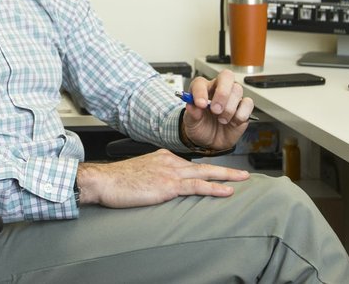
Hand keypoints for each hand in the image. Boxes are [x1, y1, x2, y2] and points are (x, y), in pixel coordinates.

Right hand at [76, 149, 248, 207]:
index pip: (189, 164)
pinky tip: (227, 191)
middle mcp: (169, 162)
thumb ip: (153, 175)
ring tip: (242, 180)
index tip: (218, 173)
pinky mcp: (168, 186)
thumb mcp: (139, 172)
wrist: (105, 180)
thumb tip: (159, 185)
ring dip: (226, 176)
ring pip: (205, 173)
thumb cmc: (117, 180)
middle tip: (243, 173)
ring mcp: (170, 173)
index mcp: (162, 157)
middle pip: (203, 165)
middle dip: (225, 169)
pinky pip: (196, 186)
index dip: (206, 169)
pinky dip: (214, 188)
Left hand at [182, 69, 253, 151]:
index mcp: (202, 89)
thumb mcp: (191, 123)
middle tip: (216, 110)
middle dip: (222, 93)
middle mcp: (218, 89)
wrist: (211, 142)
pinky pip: (248, 103)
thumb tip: (192, 105)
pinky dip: (241, 114)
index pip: (201, 83)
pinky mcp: (243, 107)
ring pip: (238, 90)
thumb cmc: (200, 127)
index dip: (200, 92)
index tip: (200, 104)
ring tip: (222, 120)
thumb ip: (192, 114)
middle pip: (226, 76)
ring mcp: (232, 97)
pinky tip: (233, 122)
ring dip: (229, 108)